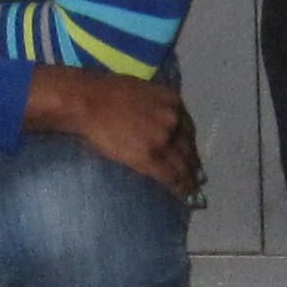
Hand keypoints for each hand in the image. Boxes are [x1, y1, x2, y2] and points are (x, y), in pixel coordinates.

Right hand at [28, 65, 201, 201]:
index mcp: (172, 102)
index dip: (190, 145)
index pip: (187, 128)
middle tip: (197, 177)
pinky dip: (179, 186)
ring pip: (182, 164)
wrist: (89, 102)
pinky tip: (183, 194)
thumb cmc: (106, 93)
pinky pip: (169, 175)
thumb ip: (155, 107)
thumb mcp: (142, 91)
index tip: (191, 155)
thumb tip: (155, 121)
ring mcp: (163, 139)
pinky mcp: (149, 157)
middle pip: (188, 147)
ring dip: (189, 179)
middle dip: (192, 163)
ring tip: (192, 190)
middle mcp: (173, 120)